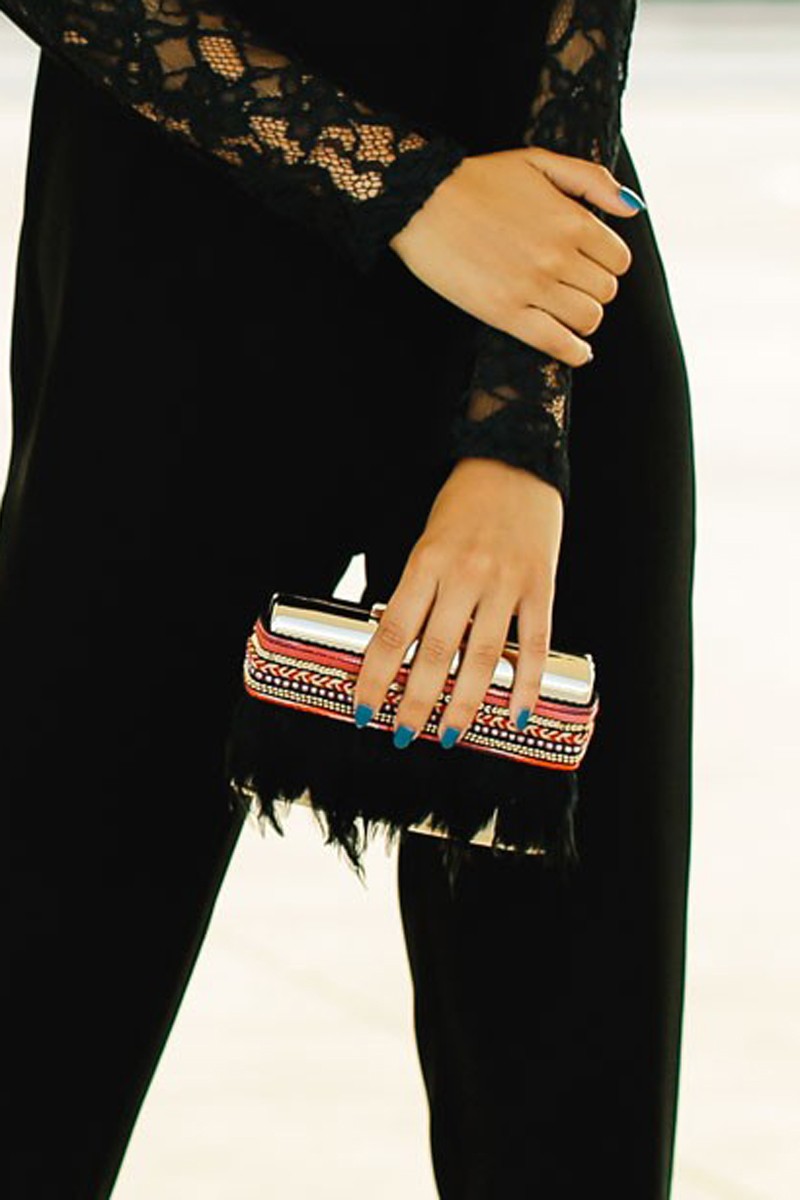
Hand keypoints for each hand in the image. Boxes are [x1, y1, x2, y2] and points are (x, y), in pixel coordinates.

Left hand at [352, 458, 562, 746]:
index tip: (364, 710)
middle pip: (435, 653)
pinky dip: (525, 685)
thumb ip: (416, 593)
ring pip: (482, 657)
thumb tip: (400, 651)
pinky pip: (533, 645)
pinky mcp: (540, 586)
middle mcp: (463, 575)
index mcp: (426, 562)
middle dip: (415, 703)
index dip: (376, 678)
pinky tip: (515, 714)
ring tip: (450, 736)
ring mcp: (505, 582)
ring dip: (463, 705)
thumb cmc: (465, 506)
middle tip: (403, 735)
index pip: (393, 633)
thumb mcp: (426, 543)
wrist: (516, 462)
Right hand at [389, 145, 641, 367]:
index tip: (586, 265)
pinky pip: (558, 344)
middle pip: (605, 292)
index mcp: (571, 219)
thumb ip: (591, 180)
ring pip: (587, 319)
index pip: (618, 260)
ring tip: (564, 313)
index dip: (606, 264)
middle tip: (569, 287)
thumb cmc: (478, 180)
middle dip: (592, 290)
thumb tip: (635, 209)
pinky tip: (575, 350)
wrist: (423, 200)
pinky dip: (574, 352)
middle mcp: (558, 255)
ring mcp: (532, 286)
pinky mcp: (505, 312)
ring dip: (582, 319)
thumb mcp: (538, 161)